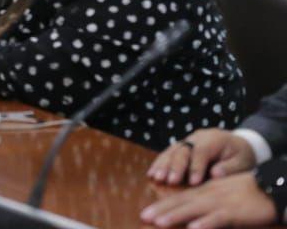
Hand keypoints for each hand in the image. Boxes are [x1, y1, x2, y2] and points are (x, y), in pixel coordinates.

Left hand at [140, 172, 276, 227]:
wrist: (269, 188)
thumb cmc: (244, 192)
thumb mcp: (220, 194)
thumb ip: (204, 200)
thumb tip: (188, 214)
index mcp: (204, 191)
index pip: (178, 198)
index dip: (161, 205)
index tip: (145, 213)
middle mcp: (208, 195)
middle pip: (180, 202)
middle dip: (161, 210)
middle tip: (143, 217)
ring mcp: (220, 203)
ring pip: (194, 209)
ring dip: (175, 215)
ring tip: (159, 222)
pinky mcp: (234, 212)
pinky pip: (218, 218)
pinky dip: (206, 223)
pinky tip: (194, 228)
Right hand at [149, 130, 257, 185]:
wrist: (239, 143)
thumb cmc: (242, 155)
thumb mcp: (243, 162)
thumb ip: (230, 168)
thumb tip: (215, 174)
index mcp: (214, 139)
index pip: (201, 152)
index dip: (196, 167)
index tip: (193, 182)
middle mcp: (198, 137)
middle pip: (183, 149)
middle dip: (175, 166)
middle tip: (170, 181)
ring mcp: (188, 140)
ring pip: (172, 150)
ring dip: (163, 164)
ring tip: (156, 177)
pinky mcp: (182, 146)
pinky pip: (168, 153)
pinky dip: (160, 163)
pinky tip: (152, 173)